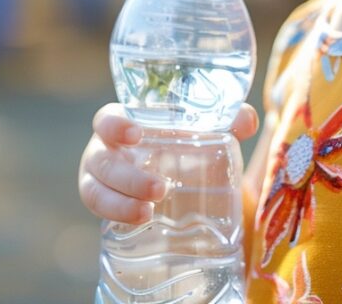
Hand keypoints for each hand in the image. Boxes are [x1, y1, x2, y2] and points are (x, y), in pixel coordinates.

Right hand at [78, 102, 259, 224]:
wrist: (175, 175)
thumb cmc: (182, 144)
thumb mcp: (204, 131)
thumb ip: (228, 121)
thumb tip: (247, 120)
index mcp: (124, 124)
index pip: (107, 119)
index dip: (115, 125)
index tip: (136, 134)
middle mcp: (106, 149)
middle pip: (102, 161)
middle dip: (127, 176)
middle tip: (160, 188)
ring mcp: (99, 178)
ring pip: (94, 189)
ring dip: (118, 203)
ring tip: (148, 213)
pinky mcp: (104, 203)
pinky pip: (98, 210)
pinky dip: (116, 215)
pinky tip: (140, 221)